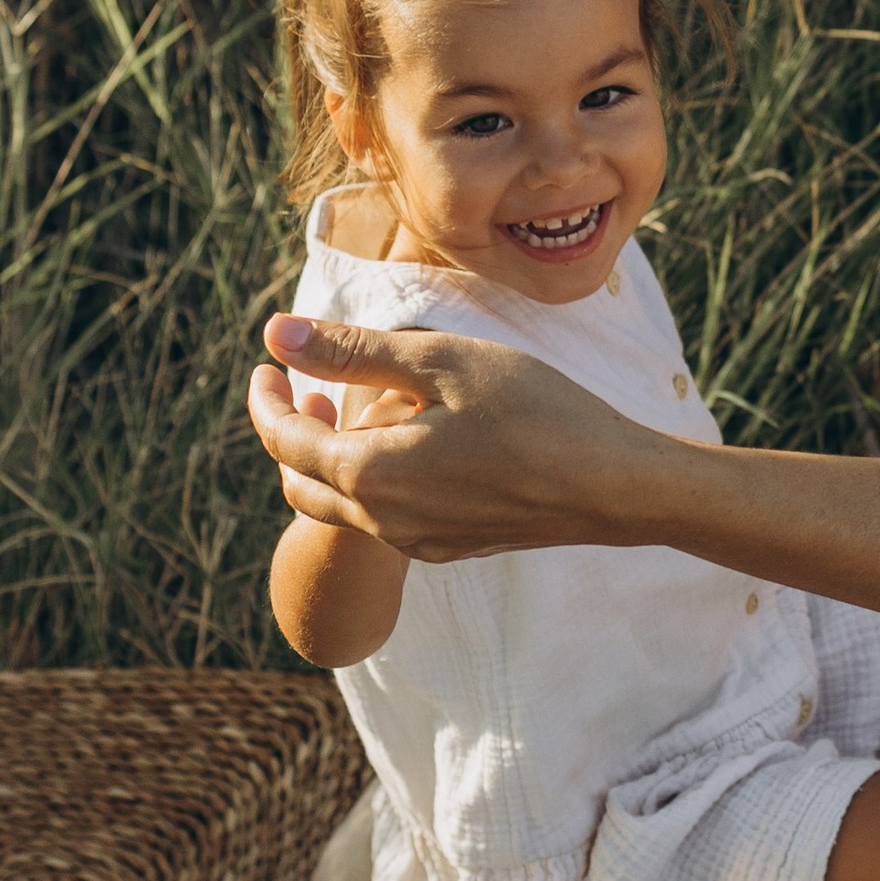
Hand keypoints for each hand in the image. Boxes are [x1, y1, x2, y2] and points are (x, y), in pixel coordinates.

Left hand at [249, 313, 672, 560]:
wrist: (613, 487)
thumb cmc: (536, 413)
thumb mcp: (442, 362)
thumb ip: (354, 351)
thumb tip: (277, 333)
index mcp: (370, 471)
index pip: (283, 439)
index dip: (266, 398)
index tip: (269, 362)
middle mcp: (383, 519)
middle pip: (300, 483)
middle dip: (288, 435)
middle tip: (302, 388)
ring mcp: (418, 541)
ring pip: (343, 505)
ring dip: (334, 458)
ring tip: (362, 408)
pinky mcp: (452, 547)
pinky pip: (387, 519)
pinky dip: (375, 480)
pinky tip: (416, 444)